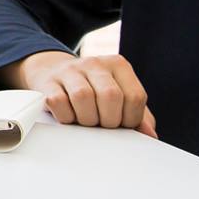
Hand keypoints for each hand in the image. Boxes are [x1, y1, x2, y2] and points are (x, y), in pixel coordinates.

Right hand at [7, 49, 156, 136]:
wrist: (53, 73)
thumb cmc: (93, 91)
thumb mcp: (119, 98)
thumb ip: (138, 116)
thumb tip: (150, 135)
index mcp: (118, 65)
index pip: (135, 97)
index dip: (130, 119)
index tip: (121, 124)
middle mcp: (95, 63)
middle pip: (110, 96)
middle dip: (108, 120)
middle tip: (102, 124)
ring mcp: (70, 70)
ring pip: (83, 97)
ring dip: (86, 120)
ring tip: (85, 121)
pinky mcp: (48, 81)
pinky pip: (59, 102)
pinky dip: (66, 117)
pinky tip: (68, 116)